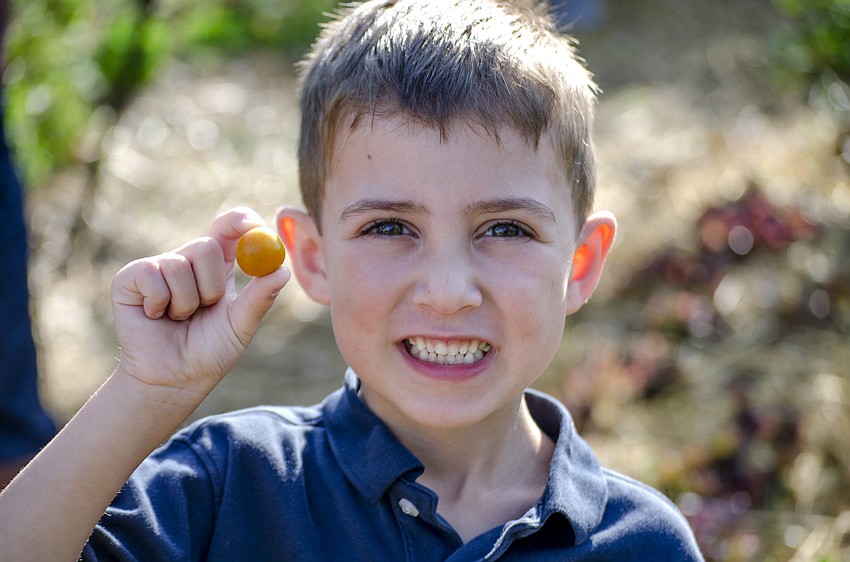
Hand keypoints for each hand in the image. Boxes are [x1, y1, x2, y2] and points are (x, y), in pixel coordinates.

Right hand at [110, 207, 290, 406]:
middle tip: (207, 307)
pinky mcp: (131, 278)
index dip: (240, 221)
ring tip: (179, 318)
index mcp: (219, 267)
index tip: (253, 226)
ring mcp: (159, 267)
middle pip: (206, 245)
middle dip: (212, 284)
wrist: (173, 380)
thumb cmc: (209, 352)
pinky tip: (157, 316)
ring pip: (180, 264)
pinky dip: (161, 303)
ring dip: (186, 301)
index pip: (229, 229)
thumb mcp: (240, 326)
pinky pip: (153, 275)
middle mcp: (188, 261)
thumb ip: (259, 299)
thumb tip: (282, 271)